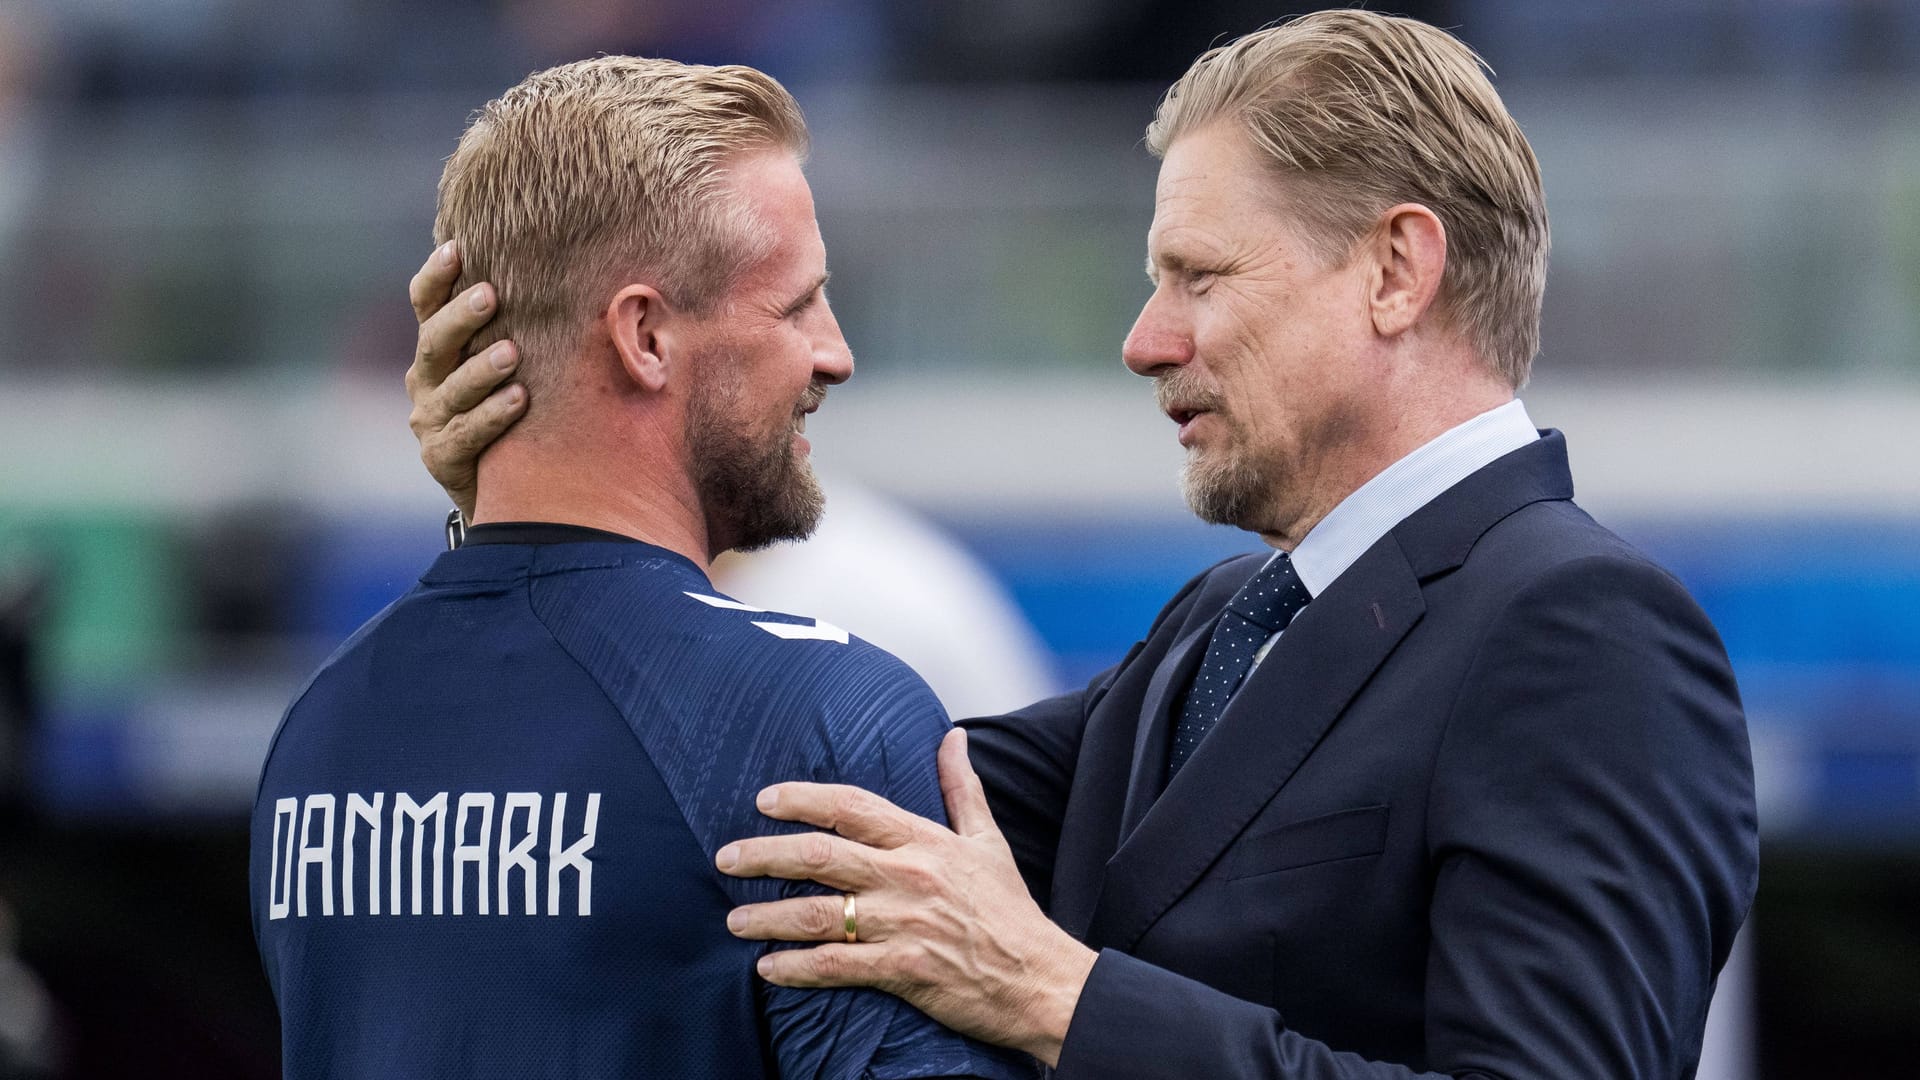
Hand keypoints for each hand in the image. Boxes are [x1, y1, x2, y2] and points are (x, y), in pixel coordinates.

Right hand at [405, 241, 526, 521]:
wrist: (510, 487)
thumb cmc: (520, 406)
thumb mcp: (515, 362)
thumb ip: (524, 323)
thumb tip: (572, 267)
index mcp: (439, 347)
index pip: (426, 304)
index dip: (435, 276)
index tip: (455, 248)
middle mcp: (426, 379)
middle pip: (434, 342)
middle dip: (460, 317)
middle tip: (489, 296)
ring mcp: (431, 419)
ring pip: (451, 389)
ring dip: (481, 369)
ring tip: (511, 352)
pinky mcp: (442, 457)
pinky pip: (466, 434)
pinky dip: (492, 416)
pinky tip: (519, 399)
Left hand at [717, 729, 1096, 1066]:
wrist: (1041, 980)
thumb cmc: (1011, 911)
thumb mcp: (988, 841)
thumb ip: (962, 787)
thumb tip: (953, 735)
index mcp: (924, 841)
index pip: (851, 805)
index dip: (803, 798)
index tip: (764, 799)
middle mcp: (907, 876)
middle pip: (819, 854)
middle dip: (763, 854)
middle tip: (725, 858)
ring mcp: (902, 924)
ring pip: (816, 913)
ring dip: (766, 917)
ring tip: (735, 921)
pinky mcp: (901, 971)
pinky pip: (835, 965)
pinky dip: (796, 968)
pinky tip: (768, 969)